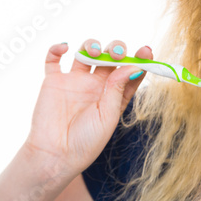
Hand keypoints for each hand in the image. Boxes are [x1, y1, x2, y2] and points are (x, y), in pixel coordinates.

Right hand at [24, 39, 151, 175]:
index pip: (129, 72)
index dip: (139, 60)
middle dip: (115, 49)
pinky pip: (53, 59)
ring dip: (91, 45)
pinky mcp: (54, 82)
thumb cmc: (86, 142)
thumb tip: (133, 65)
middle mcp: (96, 85)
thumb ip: (118, 89)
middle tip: (116, 52)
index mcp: (114, 95)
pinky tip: (65, 47)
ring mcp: (75, 81)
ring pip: (85, 53)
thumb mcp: (108, 116)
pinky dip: (57, 48)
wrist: (55, 156)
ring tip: (94, 51)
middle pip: (109, 57)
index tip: (146, 50)